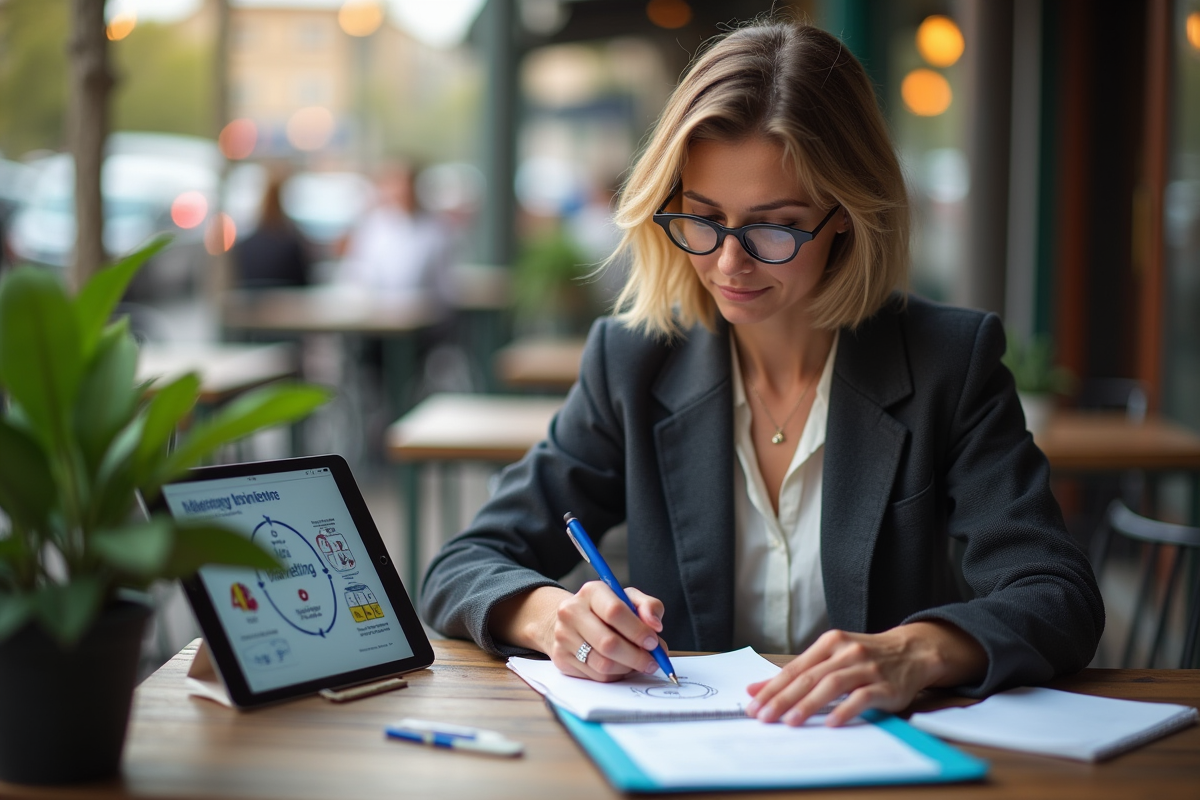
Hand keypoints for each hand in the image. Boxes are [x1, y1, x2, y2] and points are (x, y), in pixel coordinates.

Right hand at [489, 582, 668, 681]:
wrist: (572, 621)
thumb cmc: (607, 610)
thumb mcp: (630, 599)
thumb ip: (649, 606)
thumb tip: (655, 625)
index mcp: (591, 592)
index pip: (615, 611)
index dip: (638, 630)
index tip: (653, 642)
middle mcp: (571, 612)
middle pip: (608, 642)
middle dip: (637, 656)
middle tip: (652, 661)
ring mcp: (563, 636)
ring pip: (603, 664)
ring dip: (627, 668)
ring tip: (638, 663)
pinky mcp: (561, 658)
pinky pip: (596, 675)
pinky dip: (615, 675)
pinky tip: (621, 666)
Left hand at [744, 622, 986, 726]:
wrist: (912, 652)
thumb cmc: (865, 658)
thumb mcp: (832, 657)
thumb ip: (799, 672)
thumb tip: (758, 689)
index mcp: (829, 643)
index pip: (794, 668)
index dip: (772, 687)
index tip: (754, 705)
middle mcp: (846, 652)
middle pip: (809, 676)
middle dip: (783, 698)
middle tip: (764, 716)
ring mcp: (867, 668)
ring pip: (832, 684)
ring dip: (809, 703)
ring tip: (791, 721)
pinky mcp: (886, 685)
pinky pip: (862, 698)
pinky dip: (845, 710)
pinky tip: (831, 722)